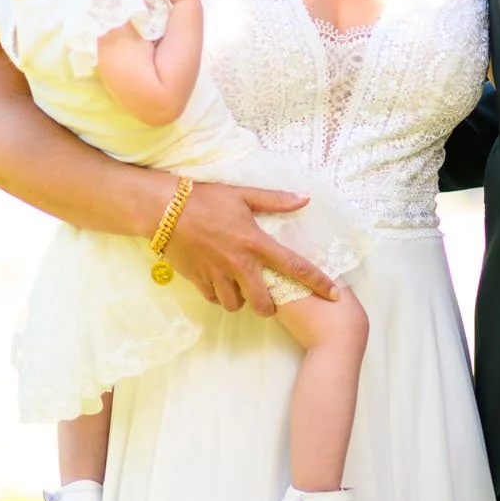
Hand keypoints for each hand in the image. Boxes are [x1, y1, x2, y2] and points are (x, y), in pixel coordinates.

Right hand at [161, 181, 338, 314]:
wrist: (165, 209)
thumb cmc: (206, 198)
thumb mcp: (243, 194)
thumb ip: (275, 200)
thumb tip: (305, 198)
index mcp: (256, 243)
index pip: (295, 267)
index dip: (318, 282)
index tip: (334, 295)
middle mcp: (239, 265)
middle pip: (264, 303)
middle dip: (270, 306)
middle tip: (268, 297)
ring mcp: (218, 275)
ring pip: (236, 305)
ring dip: (241, 300)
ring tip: (240, 287)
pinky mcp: (198, 280)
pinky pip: (214, 299)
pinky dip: (219, 295)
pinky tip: (219, 282)